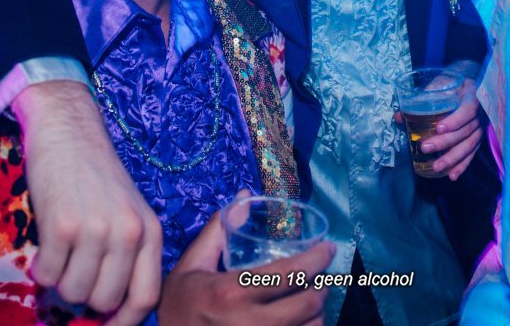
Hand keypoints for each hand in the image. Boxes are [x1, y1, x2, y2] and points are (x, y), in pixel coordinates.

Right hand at [14, 80, 162, 324]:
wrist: (68, 132)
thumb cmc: (96, 177)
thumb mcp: (127, 212)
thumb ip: (125, 255)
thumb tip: (106, 310)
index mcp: (151, 231)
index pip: (146, 297)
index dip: (124, 322)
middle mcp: (128, 233)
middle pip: (105, 301)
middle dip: (84, 297)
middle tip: (73, 272)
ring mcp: (96, 229)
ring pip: (73, 292)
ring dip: (59, 282)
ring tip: (60, 253)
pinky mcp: (62, 226)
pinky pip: (46, 275)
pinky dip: (40, 268)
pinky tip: (44, 244)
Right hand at [157, 206, 334, 325]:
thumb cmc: (180, 305)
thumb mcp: (192, 265)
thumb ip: (218, 231)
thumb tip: (246, 196)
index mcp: (232, 293)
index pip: (290, 274)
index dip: (317, 259)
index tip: (328, 249)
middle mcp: (250, 323)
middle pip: (308, 304)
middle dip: (323, 286)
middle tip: (322, 275)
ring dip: (318, 312)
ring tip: (313, 298)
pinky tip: (303, 320)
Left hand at [423, 77, 483, 180]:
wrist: (473, 81)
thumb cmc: (454, 82)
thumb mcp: (440, 83)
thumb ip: (422, 98)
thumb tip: (399, 117)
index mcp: (473, 96)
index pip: (467, 110)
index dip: (455, 120)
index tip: (439, 128)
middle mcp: (480, 115)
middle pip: (464, 131)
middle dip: (445, 142)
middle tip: (425, 148)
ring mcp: (481, 128)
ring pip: (468, 145)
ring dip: (452, 158)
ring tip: (436, 167)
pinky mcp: (478, 138)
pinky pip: (472, 153)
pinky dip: (462, 165)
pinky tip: (452, 176)